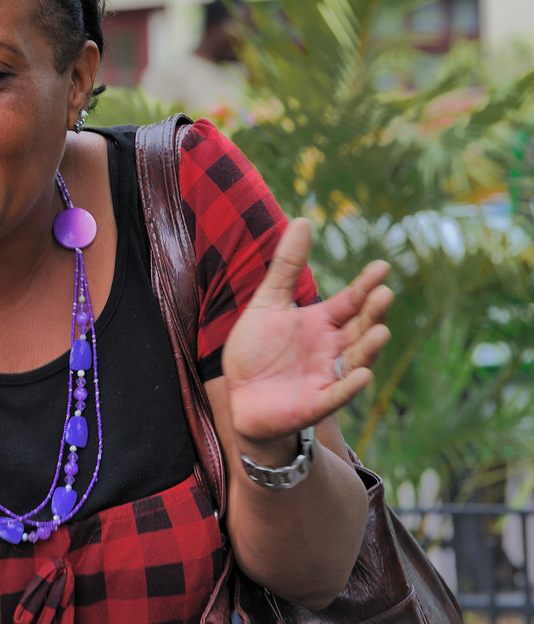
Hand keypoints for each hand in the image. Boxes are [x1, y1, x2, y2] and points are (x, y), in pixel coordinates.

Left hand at [222, 218, 391, 444]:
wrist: (238, 398)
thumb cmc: (256, 352)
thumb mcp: (268, 303)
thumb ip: (286, 266)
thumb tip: (303, 220)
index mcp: (322, 323)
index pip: (351, 301)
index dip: (366, 285)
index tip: (382, 266)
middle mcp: (331, 348)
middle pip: (360, 328)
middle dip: (373, 313)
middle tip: (384, 293)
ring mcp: (327, 376)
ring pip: (356, 360)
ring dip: (370, 347)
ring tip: (381, 330)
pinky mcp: (316, 403)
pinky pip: (337, 395)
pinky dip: (351, 386)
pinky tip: (363, 375)